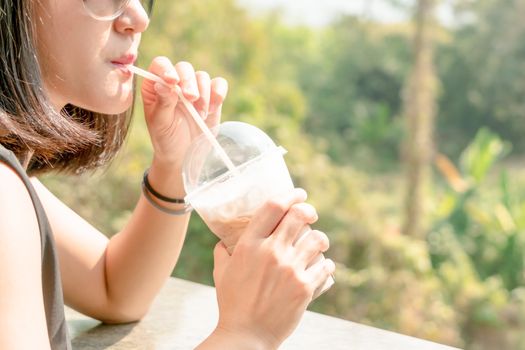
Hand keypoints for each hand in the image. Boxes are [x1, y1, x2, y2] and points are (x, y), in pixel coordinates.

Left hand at [141, 57, 227, 170]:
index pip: (161, 65)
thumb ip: (162, 103)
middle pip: (184, 68)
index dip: (167, 69)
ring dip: (203, 94)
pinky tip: (213, 109)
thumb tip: (162, 84)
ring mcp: (195, 88)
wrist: (185, 154)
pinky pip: (219, 84)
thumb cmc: (166, 138)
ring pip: (202, 76)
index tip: (172, 82)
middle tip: (191, 99)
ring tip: (200, 114)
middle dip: (189, 82)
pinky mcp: (212, 96)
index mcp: (156, 85)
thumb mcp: (160, 123)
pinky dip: (218, 93)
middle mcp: (175, 82)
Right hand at [211, 189, 334, 348]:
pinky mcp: (305, 288)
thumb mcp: (222, 272)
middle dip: (309, 210)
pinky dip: (327, 265)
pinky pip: (326, 266)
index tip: (298, 194)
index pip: (273, 207)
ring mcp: (290, 269)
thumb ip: (223, 251)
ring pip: (318, 239)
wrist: (246, 335)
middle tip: (311, 214)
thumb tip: (225, 240)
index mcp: (249, 245)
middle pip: (299, 216)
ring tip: (319, 242)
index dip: (290, 195)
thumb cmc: (232, 303)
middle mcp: (271, 252)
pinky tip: (323, 267)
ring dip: (320, 238)